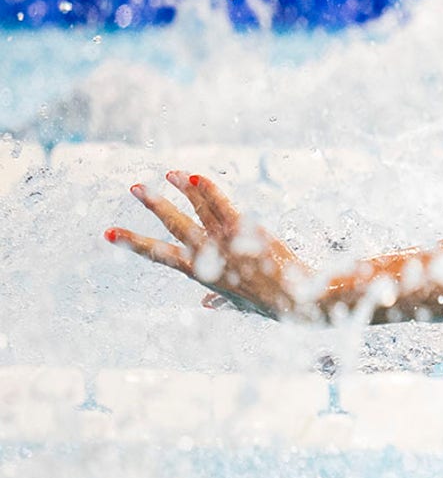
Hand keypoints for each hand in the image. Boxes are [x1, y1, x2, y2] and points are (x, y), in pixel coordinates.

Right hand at [106, 171, 310, 319]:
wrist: (299, 301)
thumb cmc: (271, 303)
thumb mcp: (240, 305)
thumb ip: (220, 300)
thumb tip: (205, 305)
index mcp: (202, 275)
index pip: (161, 256)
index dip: (135, 243)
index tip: (108, 233)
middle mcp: (208, 257)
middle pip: (174, 226)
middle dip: (154, 206)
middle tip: (133, 187)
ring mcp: (225, 243)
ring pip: (197, 211)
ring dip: (181, 189)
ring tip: (167, 173)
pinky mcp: (244, 232)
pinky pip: (222, 206)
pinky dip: (207, 191)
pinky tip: (193, 177)